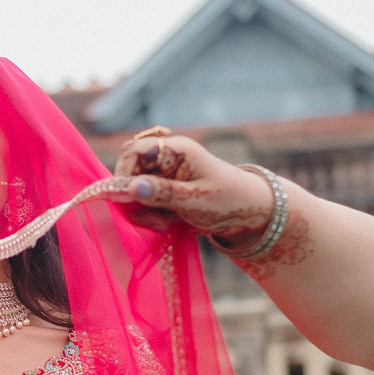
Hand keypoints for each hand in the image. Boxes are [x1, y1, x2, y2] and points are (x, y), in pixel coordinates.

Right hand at [109, 131, 271, 241]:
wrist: (250, 213)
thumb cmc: (228, 200)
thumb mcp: (194, 199)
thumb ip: (161, 193)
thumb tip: (129, 188)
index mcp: (175, 150)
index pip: (134, 152)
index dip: (123, 173)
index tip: (125, 199)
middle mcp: (166, 158)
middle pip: (130, 171)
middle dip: (132, 196)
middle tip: (150, 219)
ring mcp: (165, 175)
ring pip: (135, 190)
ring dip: (142, 210)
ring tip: (162, 224)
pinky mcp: (166, 191)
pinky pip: (146, 201)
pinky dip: (150, 214)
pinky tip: (166, 223)